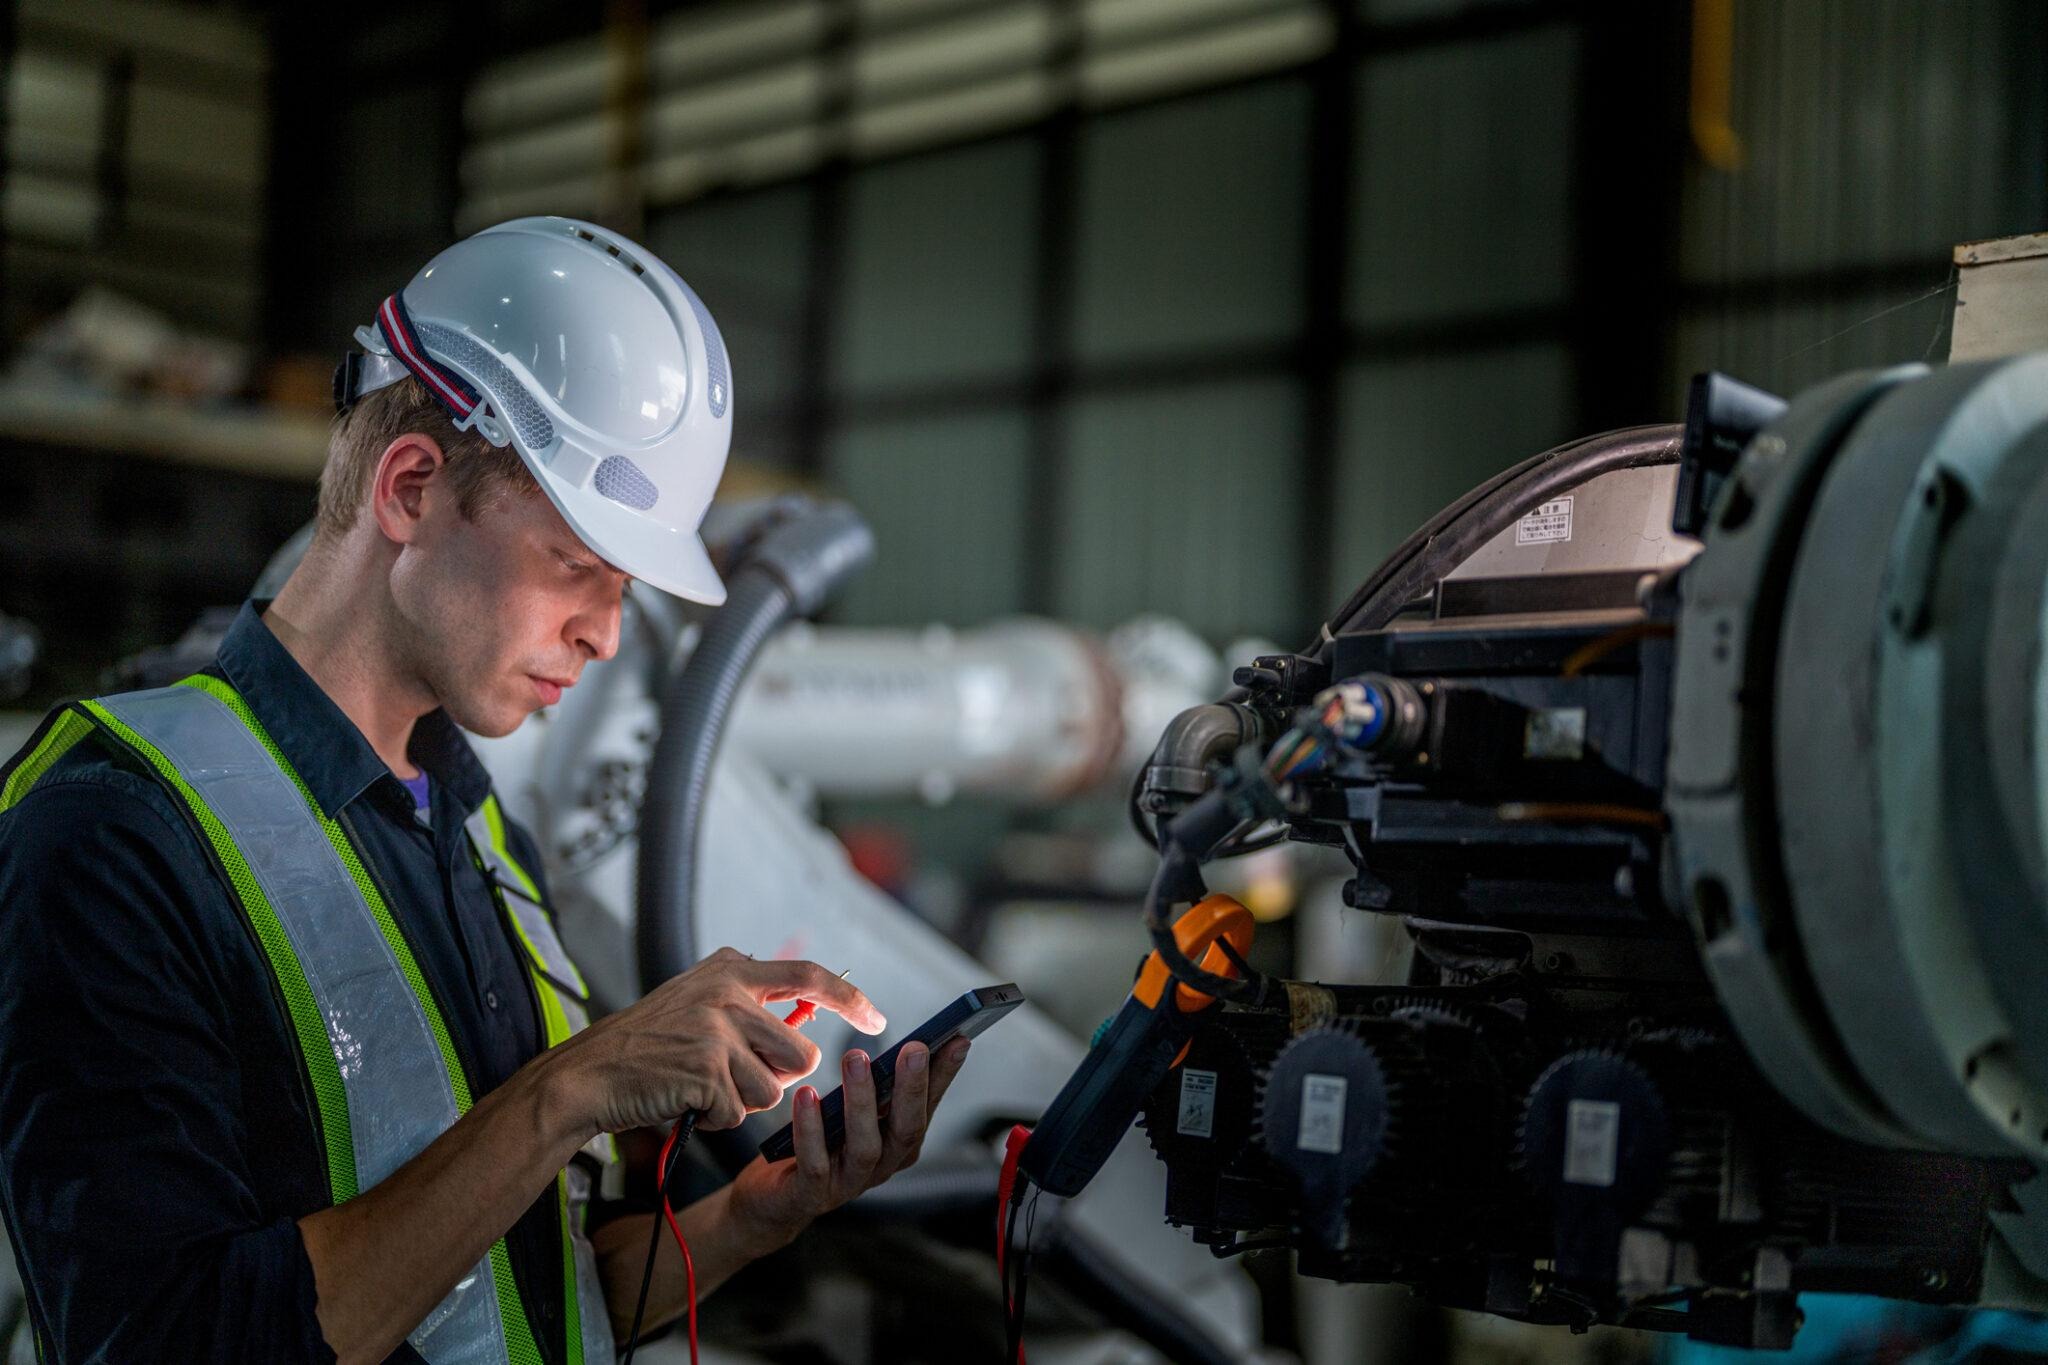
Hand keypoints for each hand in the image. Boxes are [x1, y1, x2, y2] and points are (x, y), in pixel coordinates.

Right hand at [547, 947, 885, 1134]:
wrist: (588, 1073)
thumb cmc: (646, 1046)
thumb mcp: (698, 1002)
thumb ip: (749, 1006)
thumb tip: (807, 1030)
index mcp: (730, 968)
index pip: (809, 977)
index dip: (850, 1000)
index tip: (879, 1020)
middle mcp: (729, 991)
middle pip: (802, 1055)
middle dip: (779, 1080)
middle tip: (733, 1080)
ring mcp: (718, 1030)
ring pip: (774, 1090)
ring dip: (742, 1103)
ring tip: (700, 1088)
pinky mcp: (707, 1070)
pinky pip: (739, 1112)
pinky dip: (715, 1119)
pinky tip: (685, 1102)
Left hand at [725, 1035, 971, 1254]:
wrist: (772, 1200)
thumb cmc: (818, 1143)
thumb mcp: (852, 1112)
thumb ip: (877, 1087)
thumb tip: (903, 1042)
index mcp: (897, 1143)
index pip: (929, 1106)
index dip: (945, 1075)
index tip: (958, 1039)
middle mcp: (882, 1165)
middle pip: (907, 1130)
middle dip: (913, 1088)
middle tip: (914, 1048)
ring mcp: (849, 1184)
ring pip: (866, 1146)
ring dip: (862, 1101)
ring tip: (855, 1058)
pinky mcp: (811, 1196)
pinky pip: (815, 1164)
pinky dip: (811, 1129)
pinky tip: (807, 1095)